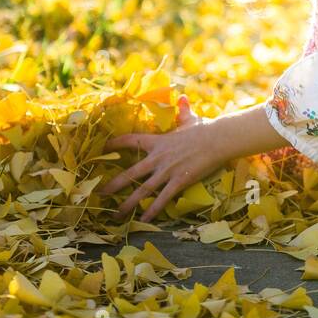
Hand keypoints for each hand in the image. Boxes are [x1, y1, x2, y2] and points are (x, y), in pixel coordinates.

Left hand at [100, 95, 231, 221]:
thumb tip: (184, 98)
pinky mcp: (179, 181)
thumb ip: (183, 111)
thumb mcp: (191, 119)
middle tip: (100, 194)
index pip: (131, 141)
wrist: (217, 139)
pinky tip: (144, 219)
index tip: (103, 148)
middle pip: (130, 173)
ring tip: (117, 215)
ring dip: (129, 203)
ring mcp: (168, 171)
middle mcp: (158, 158)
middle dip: (114, 185)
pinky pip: (163, 198)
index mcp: (158, 142)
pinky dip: (153, 210)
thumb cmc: (205, 129)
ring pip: (143, 190)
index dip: (115, 144)